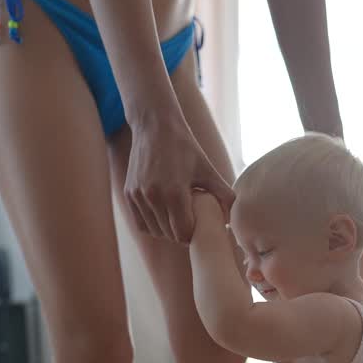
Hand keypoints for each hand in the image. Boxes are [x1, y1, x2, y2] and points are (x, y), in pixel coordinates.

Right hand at [124, 111, 233, 242]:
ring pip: (154, 231)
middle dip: (181, 234)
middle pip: (169, 234)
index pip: (183, 233)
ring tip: (177, 220)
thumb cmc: (185, 148)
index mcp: (174, 192)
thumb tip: (233, 219)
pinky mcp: (129, 194)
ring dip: (166, 231)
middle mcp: (153, 197)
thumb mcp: (207, 169)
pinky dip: (152, 226)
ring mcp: (138, 196)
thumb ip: (223, 194)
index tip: (199, 227)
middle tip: (191, 224)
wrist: (155, 127)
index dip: (193, 234)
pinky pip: (140, 223)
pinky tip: (163, 217)